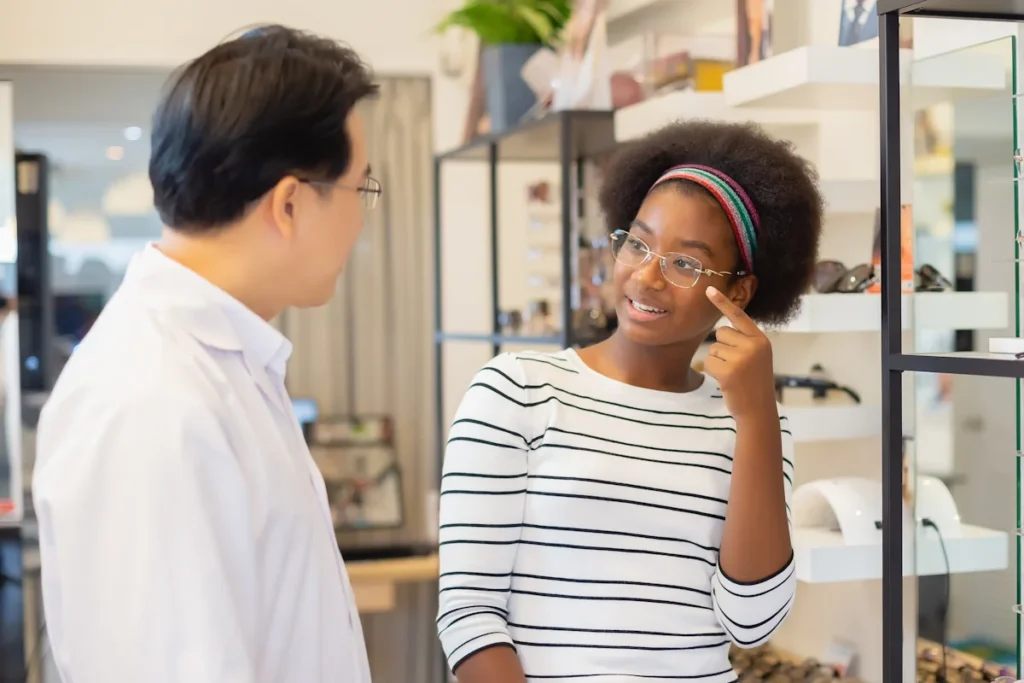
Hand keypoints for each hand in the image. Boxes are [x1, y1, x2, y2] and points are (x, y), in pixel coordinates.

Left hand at [703, 286, 776, 420]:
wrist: (758, 409)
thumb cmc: (754, 382)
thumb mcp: (756, 357)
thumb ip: (744, 341)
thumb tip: (721, 328)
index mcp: (761, 340)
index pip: (738, 316)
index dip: (722, 302)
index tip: (708, 289)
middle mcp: (753, 345)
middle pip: (721, 333)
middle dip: (722, 347)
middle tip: (735, 365)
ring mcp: (742, 358)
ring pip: (713, 348)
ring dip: (717, 362)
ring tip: (733, 375)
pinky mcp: (729, 371)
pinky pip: (708, 362)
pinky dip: (712, 371)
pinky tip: (725, 381)